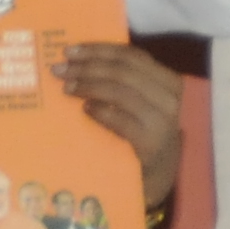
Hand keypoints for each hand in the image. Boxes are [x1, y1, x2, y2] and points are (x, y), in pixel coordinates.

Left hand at [53, 43, 185, 205]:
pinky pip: (121, 120)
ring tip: (67, 88)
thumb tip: (81, 60)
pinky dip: (100, 111)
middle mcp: (170, 98)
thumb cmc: (142, 136)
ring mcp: (163, 121)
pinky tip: (85, 109)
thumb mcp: (140, 104)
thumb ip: (122, 83)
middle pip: (123, 71)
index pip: (132, 56)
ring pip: (121, 91)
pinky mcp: (152, 143)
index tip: (70, 50)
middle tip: (60, 69)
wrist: (156, 178)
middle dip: (88, 66)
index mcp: (168, 82)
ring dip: (89, 86)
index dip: (99, 50)